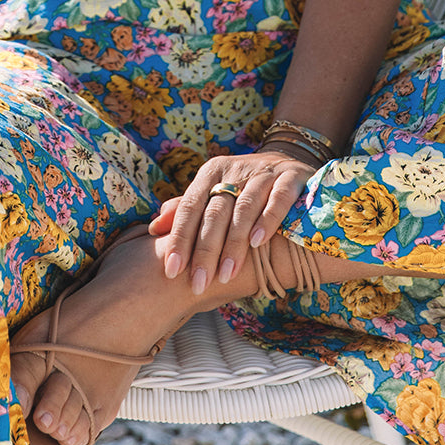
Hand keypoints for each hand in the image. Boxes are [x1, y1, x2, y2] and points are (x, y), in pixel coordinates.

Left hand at [147, 148, 314, 294]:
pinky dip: (268, 220)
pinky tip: (257, 242)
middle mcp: (235, 169)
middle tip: (198, 282)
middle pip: (215, 211)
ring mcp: (265, 172)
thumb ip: (187, 210)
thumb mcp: (215, 193)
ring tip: (225, 273)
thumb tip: (152, 228)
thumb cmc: (245, 187)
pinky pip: (278, 198)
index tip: (171, 270)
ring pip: (244, 207)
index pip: (190, 206)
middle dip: (205, 250)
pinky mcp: (292, 176)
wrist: (292, 162)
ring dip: (234, 242)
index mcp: (211, 173)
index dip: (179, 238)